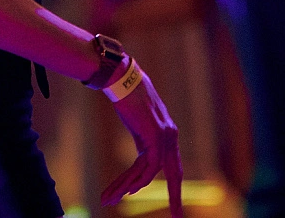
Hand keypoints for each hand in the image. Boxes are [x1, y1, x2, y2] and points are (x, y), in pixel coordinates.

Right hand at [105, 62, 183, 216]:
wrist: (121, 78)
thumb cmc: (127, 97)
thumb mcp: (139, 123)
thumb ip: (145, 139)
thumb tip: (142, 154)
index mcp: (168, 134)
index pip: (174, 166)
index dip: (175, 186)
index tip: (175, 205)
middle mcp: (170, 137)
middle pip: (175, 174)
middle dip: (176, 198)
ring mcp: (163, 137)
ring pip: (149, 174)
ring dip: (126, 188)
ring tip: (109, 200)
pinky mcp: (153, 136)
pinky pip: (144, 167)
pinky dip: (132, 180)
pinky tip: (122, 191)